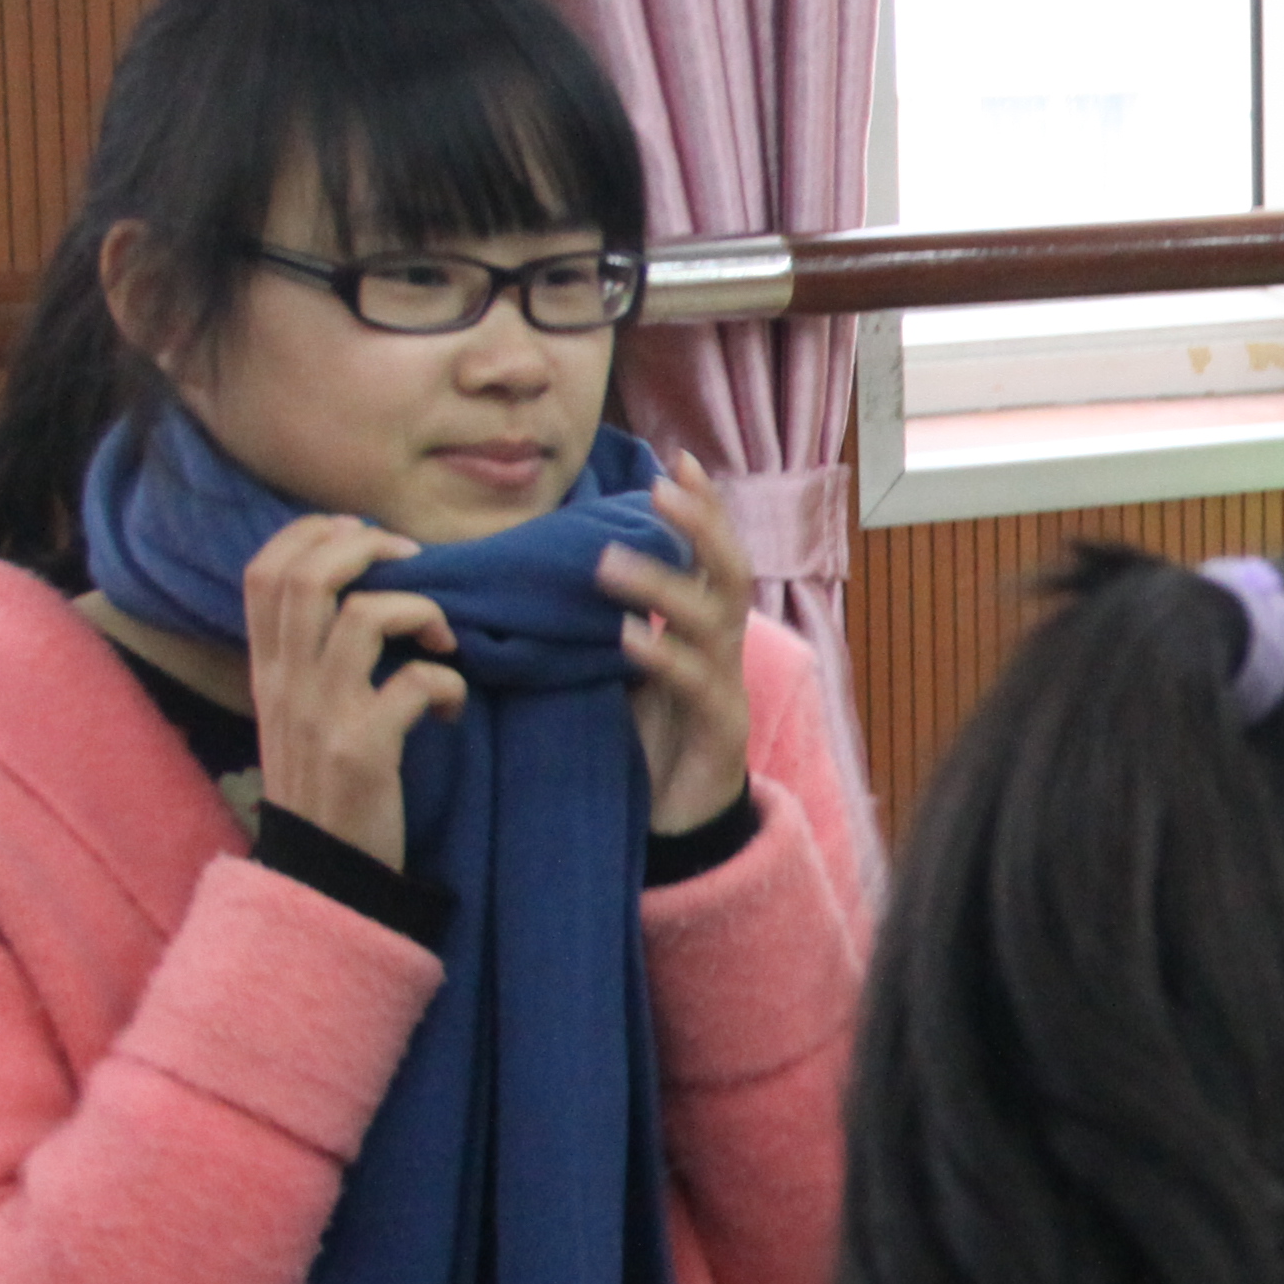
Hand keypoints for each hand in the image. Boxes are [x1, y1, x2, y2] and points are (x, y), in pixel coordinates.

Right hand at [245, 516, 460, 869]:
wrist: (322, 871)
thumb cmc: (325, 783)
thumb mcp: (298, 712)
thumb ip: (311, 656)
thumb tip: (358, 593)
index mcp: (267, 669)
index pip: (262, 570)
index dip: (313, 534)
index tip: (364, 539)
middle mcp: (285, 683)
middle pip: (306, 577)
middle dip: (367, 550)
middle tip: (413, 565)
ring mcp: (321, 714)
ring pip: (363, 616)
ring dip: (421, 612)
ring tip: (441, 643)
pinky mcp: (363, 750)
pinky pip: (414, 683)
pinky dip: (448, 686)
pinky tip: (450, 713)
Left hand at [603, 448, 754, 837]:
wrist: (678, 823)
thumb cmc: (649, 742)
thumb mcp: (624, 671)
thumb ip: (609, 622)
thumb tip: (554, 567)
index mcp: (703, 631)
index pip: (711, 555)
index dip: (702, 509)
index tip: (675, 460)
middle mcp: (722, 649)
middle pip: (729, 573)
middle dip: (701, 526)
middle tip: (660, 487)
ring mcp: (725, 687)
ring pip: (709, 620)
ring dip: (660, 583)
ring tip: (608, 560)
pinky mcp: (718, 731)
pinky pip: (694, 683)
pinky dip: (661, 654)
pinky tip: (628, 635)